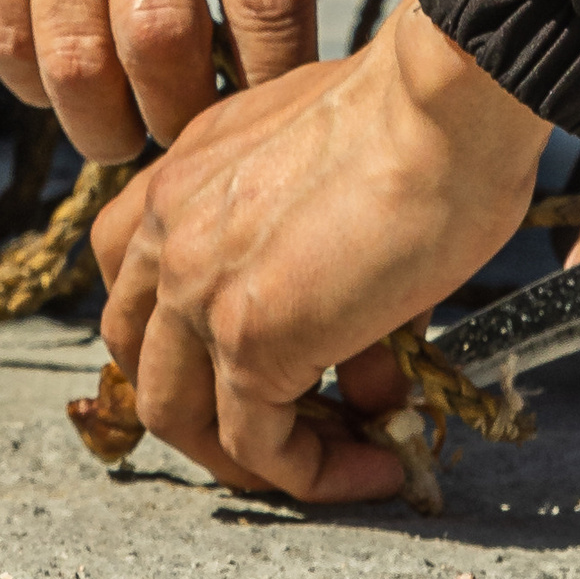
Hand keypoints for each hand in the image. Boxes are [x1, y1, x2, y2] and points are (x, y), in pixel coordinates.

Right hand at [0, 0, 333, 159]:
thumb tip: (288, 33)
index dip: (273, 71)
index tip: (272, 105)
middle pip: (163, 37)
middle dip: (184, 113)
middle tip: (192, 128)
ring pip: (73, 54)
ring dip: (105, 124)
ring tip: (127, 132)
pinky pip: (0, 29)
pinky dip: (34, 85)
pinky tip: (64, 88)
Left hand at [92, 0, 548, 499]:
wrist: (446, 104)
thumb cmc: (423, 121)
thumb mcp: (337, 187)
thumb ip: (322, 271)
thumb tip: (364, 368)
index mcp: (181, 175)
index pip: (133, 280)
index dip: (184, 344)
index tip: (261, 372)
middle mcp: (165, 224)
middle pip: (136, 353)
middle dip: (203, 408)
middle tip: (291, 431)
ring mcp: (194, 285)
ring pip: (177, 413)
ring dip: (251, 458)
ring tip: (337, 462)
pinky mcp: (248, 337)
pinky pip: (257, 444)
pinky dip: (312, 474)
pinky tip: (376, 468)